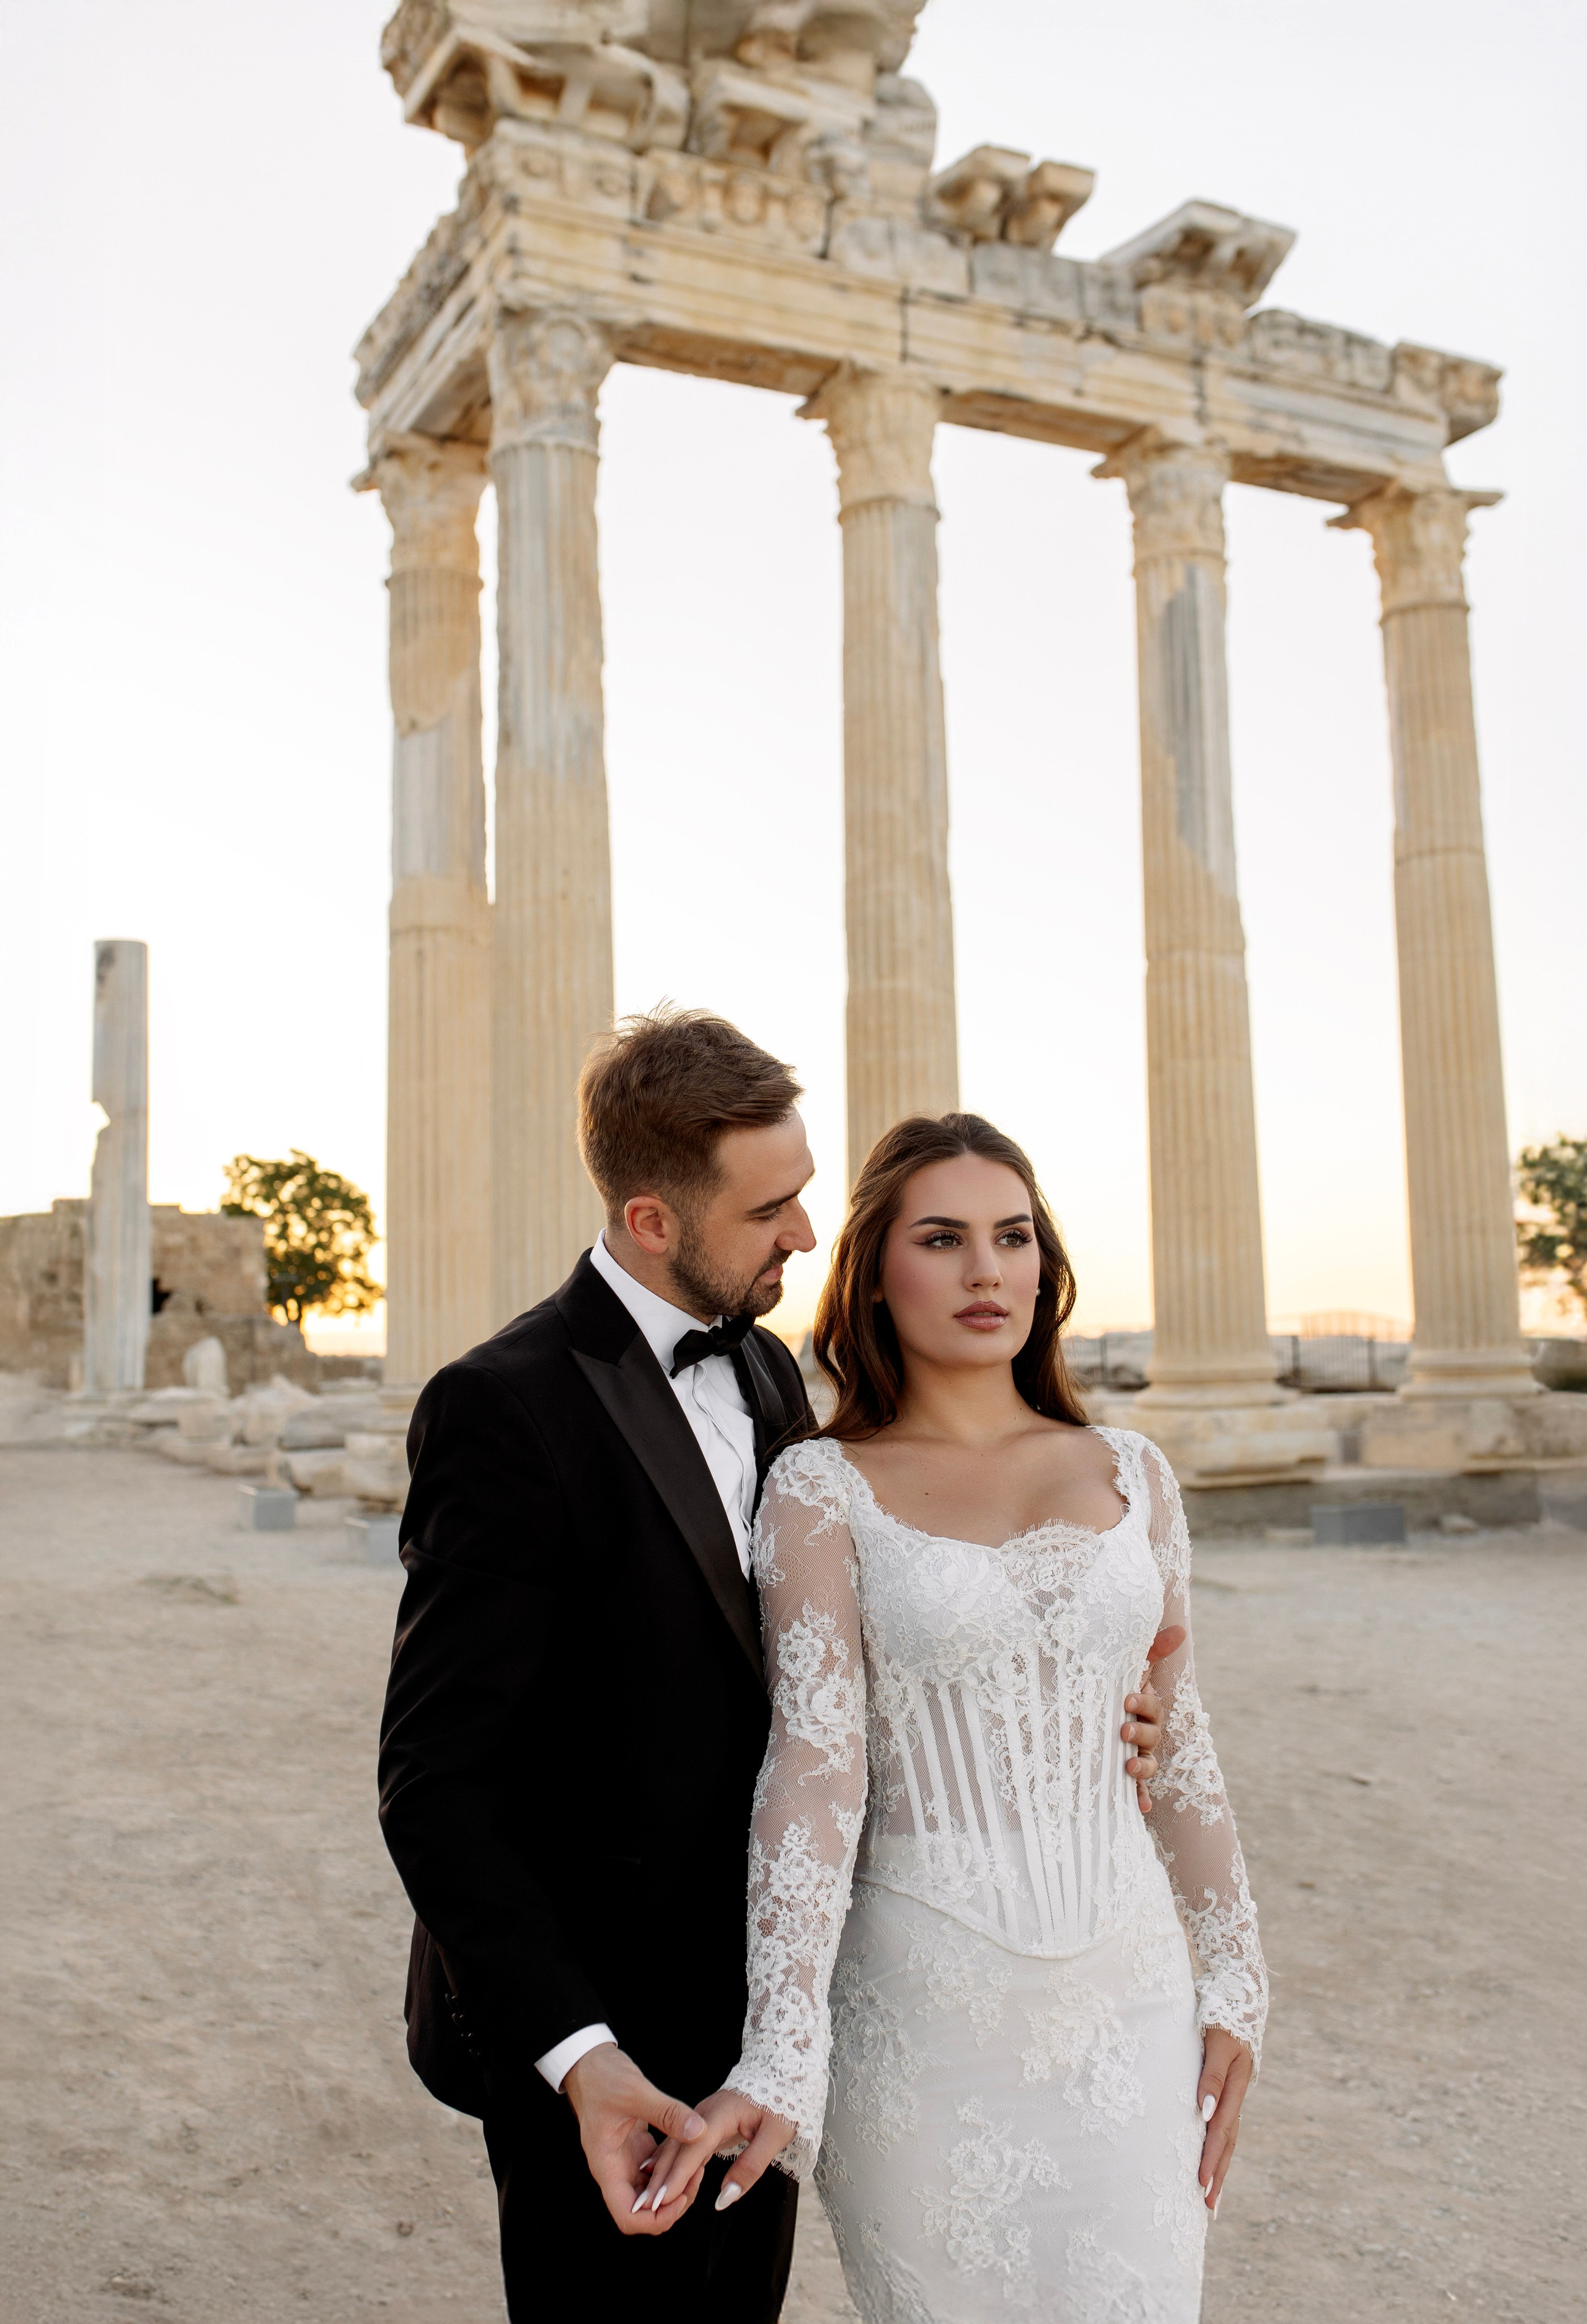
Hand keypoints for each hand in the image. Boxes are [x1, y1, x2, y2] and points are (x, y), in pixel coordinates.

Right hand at [562, 2044, 708, 2233]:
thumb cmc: (601, 2076)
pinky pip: (656, 2169)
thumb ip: (667, 2112)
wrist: (589, 2061)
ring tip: (698, 2164)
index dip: (655, 2218)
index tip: (680, 2198)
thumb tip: (699, 2131)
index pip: (628, 2217)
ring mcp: (626, 2159)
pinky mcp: (635, 2146)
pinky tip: (690, 2150)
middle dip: (672, 2203)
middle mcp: (615, 2169)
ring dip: (675, 2186)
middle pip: (643, 2210)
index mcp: (607, 2166)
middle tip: (696, 2177)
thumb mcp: (635, 2091)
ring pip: (652, 2191)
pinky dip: (673, 2166)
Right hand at [641, 2088, 796, 2220]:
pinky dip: (667, 2166)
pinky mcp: (700, 2124)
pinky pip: (681, 2147)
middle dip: (659, 2180)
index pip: (693, 2149)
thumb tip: (725, 2198)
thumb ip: (751, 2166)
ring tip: (644, 2202)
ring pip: (674, 2149)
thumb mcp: (776, 2135)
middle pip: (676, 2150)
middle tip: (643, 2209)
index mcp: (720, 2113)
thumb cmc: (782, 2105)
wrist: (779, 2075)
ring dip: (659, 2175)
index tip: (661, 2201)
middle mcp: (703, 2114)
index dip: (676, 2176)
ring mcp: (699, 2118)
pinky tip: (653, 2180)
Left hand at [1123, 1625, 1184, 1811]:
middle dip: (1140, 1734)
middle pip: (1152, 1736)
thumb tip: (1182, 1628)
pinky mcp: (1123, 1779)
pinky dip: (1140, 1799)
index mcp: (1142, 1709)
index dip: (1143, 1703)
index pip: (1151, 1707)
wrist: (1080, 1723)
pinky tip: (1140, 1808)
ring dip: (1142, 1767)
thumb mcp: (1124, 1670)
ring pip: (1147, 1764)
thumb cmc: (1107, 1690)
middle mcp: (1142, 1734)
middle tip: (1122, 1731)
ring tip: (1129, 1768)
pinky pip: (1137, 1792)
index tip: (1127, 1697)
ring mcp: (1134, 1757)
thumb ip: (1152, 1650)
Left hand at [1196, 2027, 1252, 2212]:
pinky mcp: (1227, 2085)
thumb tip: (1204, 2113)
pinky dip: (1218, 2144)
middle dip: (1218, 2173)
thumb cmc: (1221, 2015)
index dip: (1211, 2157)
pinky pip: (1223, 2121)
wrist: (1237, 1990)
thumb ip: (1211, 2076)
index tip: (1201, 2183)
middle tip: (1208, 2206)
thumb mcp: (1217, 2043)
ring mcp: (1233, 2090)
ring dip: (1220, 2164)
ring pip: (1228, 2134)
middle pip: (1227, 2139)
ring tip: (1211, 2196)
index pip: (1221, 2129)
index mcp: (1235, 2084)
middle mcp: (1236, 2091)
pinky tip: (1212, 2160)